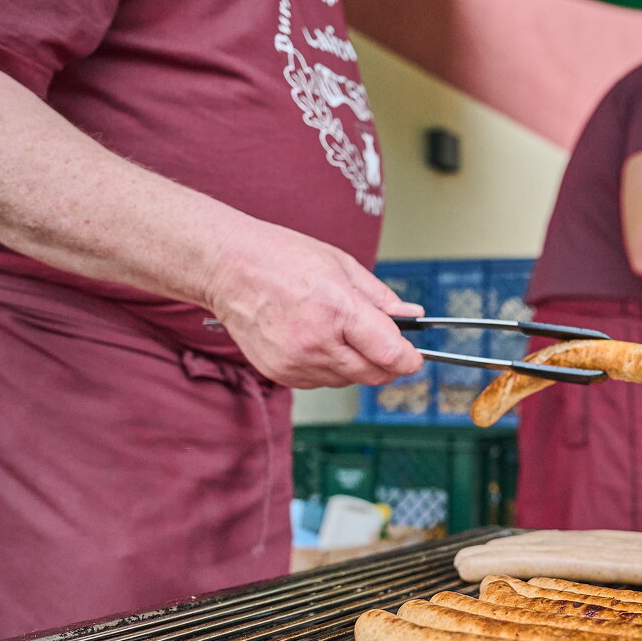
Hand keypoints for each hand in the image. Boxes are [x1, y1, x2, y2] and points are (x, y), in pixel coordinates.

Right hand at [205, 220, 424, 387]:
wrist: (228, 268)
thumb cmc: (280, 259)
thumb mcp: (342, 265)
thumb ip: (380, 298)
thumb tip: (411, 315)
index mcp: (339, 310)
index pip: (389, 353)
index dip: (409, 358)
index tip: (413, 355)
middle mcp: (318, 342)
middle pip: (374, 375)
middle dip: (387, 364)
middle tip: (384, 345)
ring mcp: (297, 362)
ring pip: (348, 380)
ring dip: (356, 365)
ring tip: (339, 333)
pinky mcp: (280, 373)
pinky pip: (320, 381)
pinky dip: (328, 367)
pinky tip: (317, 341)